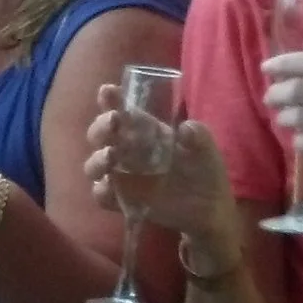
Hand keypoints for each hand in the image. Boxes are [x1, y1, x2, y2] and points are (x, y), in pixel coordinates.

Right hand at [82, 84, 235, 241]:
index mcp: (145, 131)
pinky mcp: (123, 201)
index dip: (111, 99)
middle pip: (100, 134)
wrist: (209, 210)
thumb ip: (199, 137)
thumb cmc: (205, 173)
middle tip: (113, 123)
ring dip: (97, 159)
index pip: (121, 110)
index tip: (108, 92)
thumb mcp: (208, 151)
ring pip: (94, 165)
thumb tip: (185, 128)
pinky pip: (102, 195)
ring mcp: (123, 176)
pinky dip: (102, 191)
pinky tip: (111, 188)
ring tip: (111, 157)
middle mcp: (128, 150)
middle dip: (100, 127)